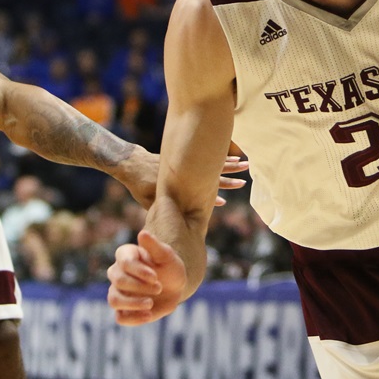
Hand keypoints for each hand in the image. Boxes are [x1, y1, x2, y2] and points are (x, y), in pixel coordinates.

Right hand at [107, 230, 185, 325]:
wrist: (175, 288)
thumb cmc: (169, 267)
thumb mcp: (167, 256)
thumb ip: (154, 246)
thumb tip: (142, 233)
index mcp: (126, 256)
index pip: (124, 262)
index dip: (138, 270)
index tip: (155, 277)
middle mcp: (118, 274)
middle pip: (118, 280)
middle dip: (140, 286)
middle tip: (160, 287)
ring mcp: (119, 293)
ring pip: (113, 300)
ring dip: (132, 304)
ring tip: (151, 304)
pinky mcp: (124, 310)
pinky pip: (120, 317)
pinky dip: (133, 318)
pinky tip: (149, 315)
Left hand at [119, 152, 248, 208]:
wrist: (132, 164)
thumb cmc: (140, 186)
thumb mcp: (151, 200)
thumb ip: (165, 207)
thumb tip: (176, 221)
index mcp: (180, 182)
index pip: (204, 186)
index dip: (217, 192)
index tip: (230, 196)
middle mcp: (187, 170)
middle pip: (213, 171)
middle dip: (230, 174)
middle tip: (245, 176)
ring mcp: (188, 162)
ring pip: (214, 162)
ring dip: (229, 164)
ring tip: (244, 163)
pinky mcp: (186, 158)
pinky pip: (207, 157)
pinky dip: (220, 158)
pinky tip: (231, 157)